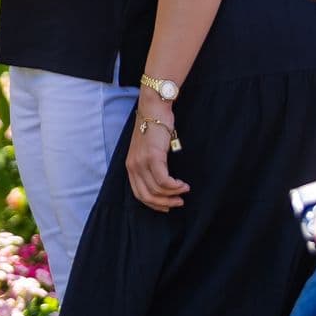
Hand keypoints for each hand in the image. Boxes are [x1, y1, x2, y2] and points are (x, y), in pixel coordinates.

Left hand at [126, 95, 188, 211]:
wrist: (153, 108)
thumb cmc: (154, 128)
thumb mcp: (148, 150)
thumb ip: (151, 165)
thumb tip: (163, 181)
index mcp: (131, 166)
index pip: (139, 194)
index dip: (154, 204)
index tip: (167, 206)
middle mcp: (133, 166)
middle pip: (146, 196)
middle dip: (164, 203)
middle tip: (178, 203)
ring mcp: (142, 162)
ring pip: (156, 190)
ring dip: (173, 194)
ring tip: (184, 190)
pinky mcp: (152, 157)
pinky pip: (163, 180)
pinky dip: (174, 186)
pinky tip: (183, 185)